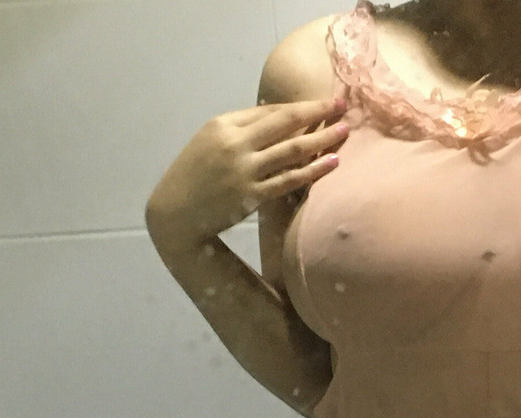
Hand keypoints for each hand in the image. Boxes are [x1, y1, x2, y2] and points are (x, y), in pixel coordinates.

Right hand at [145, 98, 348, 249]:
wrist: (175, 213)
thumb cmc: (194, 175)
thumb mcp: (209, 141)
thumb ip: (240, 128)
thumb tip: (277, 114)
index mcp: (223, 124)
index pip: (269, 111)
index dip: (300, 106)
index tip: (324, 101)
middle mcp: (235, 143)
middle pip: (285, 122)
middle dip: (317, 111)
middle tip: (344, 104)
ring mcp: (244, 170)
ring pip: (293, 149)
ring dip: (323, 138)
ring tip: (345, 130)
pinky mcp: (252, 195)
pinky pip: (290, 179)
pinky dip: (313, 170)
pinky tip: (332, 161)